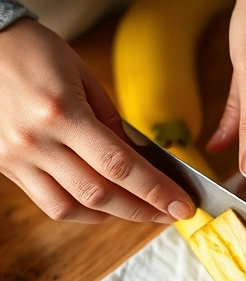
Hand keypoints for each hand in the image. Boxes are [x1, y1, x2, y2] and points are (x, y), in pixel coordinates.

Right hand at [0, 19, 194, 223]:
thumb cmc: (37, 54)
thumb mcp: (85, 80)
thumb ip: (113, 125)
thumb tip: (143, 163)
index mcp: (61, 112)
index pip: (120, 165)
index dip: (156, 191)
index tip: (182, 206)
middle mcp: (36, 141)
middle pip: (100, 194)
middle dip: (143, 209)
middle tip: (171, 213)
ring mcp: (16, 158)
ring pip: (72, 207)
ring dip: (114, 215)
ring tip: (142, 211)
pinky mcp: (5, 166)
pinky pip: (50, 203)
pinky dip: (82, 210)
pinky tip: (105, 206)